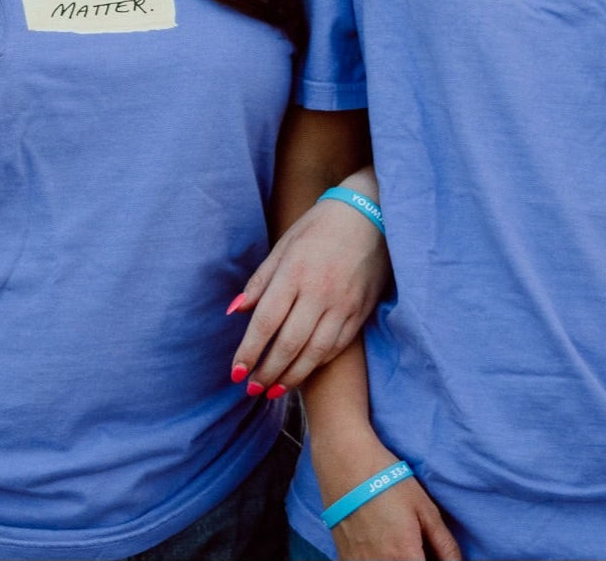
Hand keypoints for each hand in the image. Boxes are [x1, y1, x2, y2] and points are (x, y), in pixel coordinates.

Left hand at [227, 191, 388, 393]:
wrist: (370, 215)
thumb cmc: (319, 227)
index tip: (235, 372)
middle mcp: (319, 292)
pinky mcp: (360, 312)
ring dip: (291, 376)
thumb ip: (260, 281)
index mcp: (294, 272)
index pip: (266, 321)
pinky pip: (337, 347)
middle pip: (289, 343)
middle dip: (267, 371)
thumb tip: (235, 311)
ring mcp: (343, 304)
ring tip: (273, 390)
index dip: (249, 350)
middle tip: (251, 389)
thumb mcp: (284, 245)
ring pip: (315, 352)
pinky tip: (302, 371)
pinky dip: (317, 363)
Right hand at [330, 477, 459, 560]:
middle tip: (419, 546)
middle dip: (417, 560)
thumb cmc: (387, 480)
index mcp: (404, 556)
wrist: (344, 460)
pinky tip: (384, 546)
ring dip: (400, 559)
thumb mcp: (425, 509)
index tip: (435, 556)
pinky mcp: (345, 559)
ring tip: (403, 545)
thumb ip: (446, 546)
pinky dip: (380, 559)